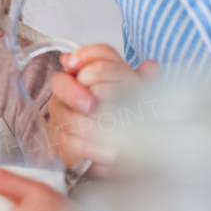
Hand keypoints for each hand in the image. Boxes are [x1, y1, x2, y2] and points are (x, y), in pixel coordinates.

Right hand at [48, 44, 156, 173]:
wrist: (127, 151)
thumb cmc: (130, 118)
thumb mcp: (141, 99)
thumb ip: (144, 81)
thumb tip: (150, 66)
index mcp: (95, 73)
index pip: (88, 57)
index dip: (84, 57)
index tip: (79, 64)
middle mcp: (72, 90)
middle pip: (60, 81)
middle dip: (72, 91)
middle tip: (90, 104)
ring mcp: (63, 114)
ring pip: (63, 114)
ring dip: (85, 126)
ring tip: (110, 137)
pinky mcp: (63, 140)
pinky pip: (66, 142)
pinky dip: (89, 148)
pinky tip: (108, 153)